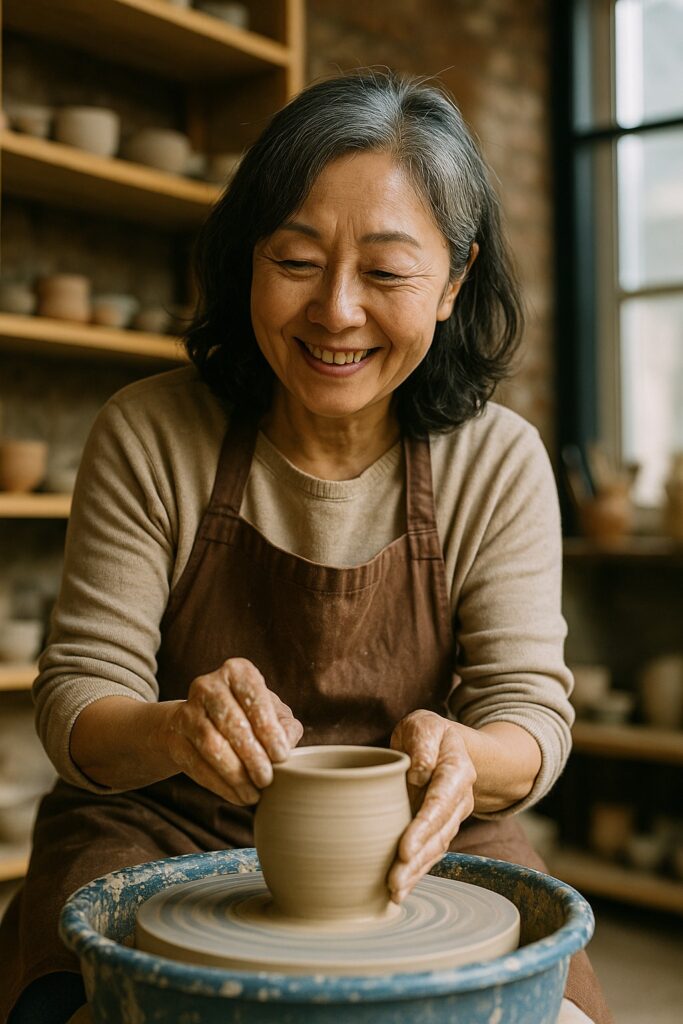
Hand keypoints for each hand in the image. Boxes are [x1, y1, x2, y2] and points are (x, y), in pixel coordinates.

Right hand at [162, 657, 302, 804]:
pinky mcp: (174, 738)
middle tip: (267, 779)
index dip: (268, 729)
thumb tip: (286, 744)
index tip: (281, 755)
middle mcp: (208, 685)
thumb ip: (286, 726)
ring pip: (211, 745)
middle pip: (231, 722)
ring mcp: (187, 711)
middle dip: (252, 755)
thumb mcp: (273, 714)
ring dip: (235, 774)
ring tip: (254, 793)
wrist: (200, 721)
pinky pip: (196, 764)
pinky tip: (237, 796)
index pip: (254, 697)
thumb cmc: (248, 715)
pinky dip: (220, 785)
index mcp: (237, 671)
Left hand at [387, 709, 475, 902]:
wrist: (444, 743)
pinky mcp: (439, 828)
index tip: (404, 848)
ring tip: (395, 892)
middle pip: (440, 834)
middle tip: (394, 882)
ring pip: (437, 849)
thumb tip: (419, 772)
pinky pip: (430, 852)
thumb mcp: (424, 726)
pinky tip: (400, 890)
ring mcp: (451, 817)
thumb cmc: (427, 733)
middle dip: (418, 860)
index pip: (440, 802)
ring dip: (416, 872)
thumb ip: (423, 744)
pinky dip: (416, 872)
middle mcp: (459, 798)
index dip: (424, 827)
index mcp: (457, 771)